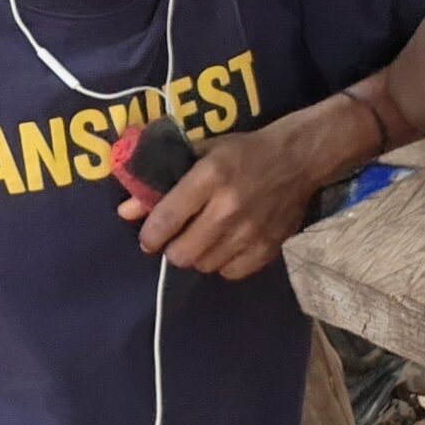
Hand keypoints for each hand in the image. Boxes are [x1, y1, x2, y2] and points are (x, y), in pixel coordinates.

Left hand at [119, 124, 322, 279]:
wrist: (299, 159)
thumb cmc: (244, 152)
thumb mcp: (201, 154)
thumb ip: (162, 181)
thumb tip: (125, 212)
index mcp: (210, 177)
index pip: (166, 219)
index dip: (150, 236)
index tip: (148, 237)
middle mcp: (228, 208)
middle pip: (182, 253)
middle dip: (172, 248)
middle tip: (177, 237)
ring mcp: (250, 232)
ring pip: (204, 265)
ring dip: (197, 255)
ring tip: (203, 238)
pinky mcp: (268, 248)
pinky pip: (230, 273)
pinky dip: (222, 263)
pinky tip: (226, 246)